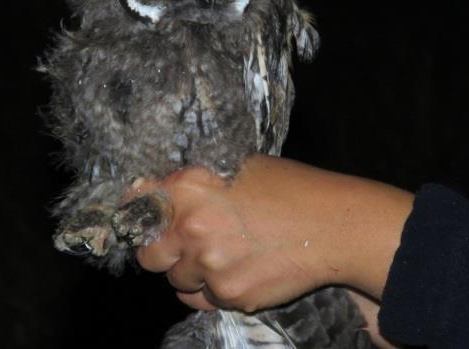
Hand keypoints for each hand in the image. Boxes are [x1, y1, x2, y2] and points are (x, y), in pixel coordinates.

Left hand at [136, 155, 412, 313]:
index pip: (136, 204)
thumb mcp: (240, 166)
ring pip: (177, 280)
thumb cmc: (291, 189)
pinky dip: (211, 291)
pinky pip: (202, 301)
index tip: (142, 220)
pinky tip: (234, 272)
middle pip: (149, 254)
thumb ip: (198, 181)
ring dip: (191, 272)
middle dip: (164, 251)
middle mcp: (191, 227)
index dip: (138, 213)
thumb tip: (164, 190)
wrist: (332, 225)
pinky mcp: (230, 295)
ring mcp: (209, 265)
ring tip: (223, 256)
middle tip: (186, 244)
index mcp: (189, 187)